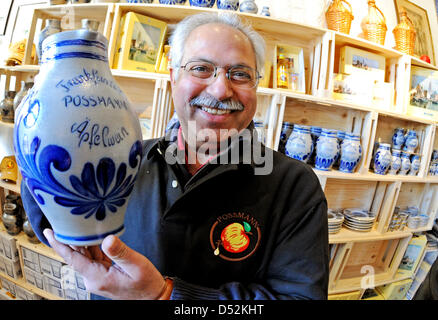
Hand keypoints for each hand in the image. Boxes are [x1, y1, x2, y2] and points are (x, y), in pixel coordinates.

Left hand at [43, 229, 165, 299]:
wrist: (153, 297)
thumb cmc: (146, 284)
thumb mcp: (136, 265)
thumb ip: (120, 252)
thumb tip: (107, 238)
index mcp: (97, 277)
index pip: (72, 258)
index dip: (59, 244)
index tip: (49, 232)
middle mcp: (94, 278)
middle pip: (77, 255)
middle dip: (72, 237)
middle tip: (68, 219)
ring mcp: (97, 277)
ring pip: (85, 255)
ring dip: (84, 240)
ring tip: (82, 223)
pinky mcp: (103, 274)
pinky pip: (94, 257)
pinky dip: (93, 246)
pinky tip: (95, 235)